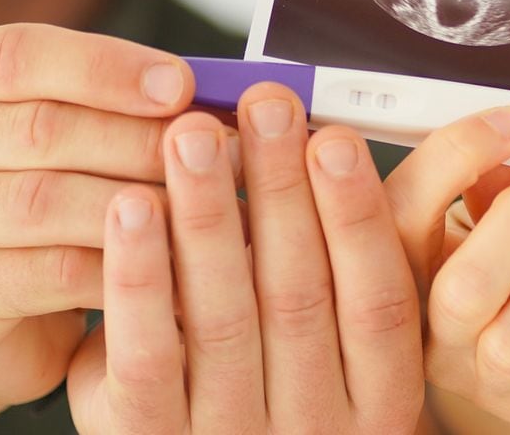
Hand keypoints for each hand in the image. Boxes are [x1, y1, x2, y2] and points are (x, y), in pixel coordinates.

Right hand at [0, 25, 195, 409]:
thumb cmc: (24, 194)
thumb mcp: (49, 126)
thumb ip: (105, 97)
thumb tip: (209, 91)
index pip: (17, 54)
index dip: (105, 67)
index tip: (180, 86)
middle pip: (37, 128)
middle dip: (136, 138)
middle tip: (213, 153)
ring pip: (43, 202)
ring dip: (135, 203)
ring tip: (202, 206)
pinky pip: (46, 272)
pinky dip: (117, 265)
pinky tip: (168, 264)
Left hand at [66, 84, 422, 433]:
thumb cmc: (276, 399)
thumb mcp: (337, 357)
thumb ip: (340, 270)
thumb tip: (323, 145)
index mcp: (377, 398)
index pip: (378, 299)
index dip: (358, 214)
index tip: (334, 139)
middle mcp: (313, 427)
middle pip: (299, 296)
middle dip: (279, 189)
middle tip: (263, 107)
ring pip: (222, 317)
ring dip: (208, 213)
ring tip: (192, 136)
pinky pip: (147, 354)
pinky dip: (140, 274)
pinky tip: (131, 207)